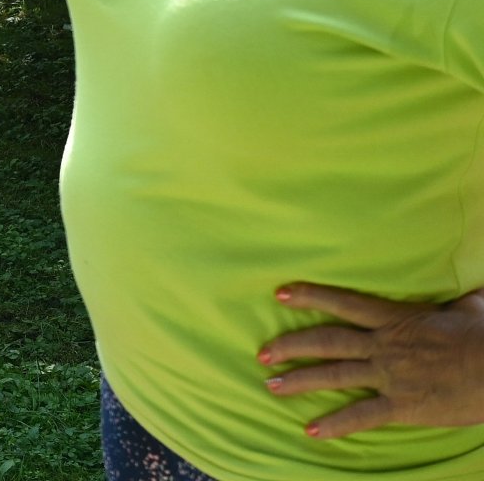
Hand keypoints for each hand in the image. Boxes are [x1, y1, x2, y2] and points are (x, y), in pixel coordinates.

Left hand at [260, 282, 483, 437]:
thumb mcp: (471, 308)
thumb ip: (460, 300)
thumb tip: (472, 292)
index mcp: (395, 319)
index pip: (343, 303)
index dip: (310, 296)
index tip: (280, 293)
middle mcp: (384, 346)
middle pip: (326, 342)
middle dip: (291, 346)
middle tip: (261, 353)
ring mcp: (390, 376)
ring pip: (334, 376)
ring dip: (299, 381)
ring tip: (270, 385)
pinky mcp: (402, 405)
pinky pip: (361, 415)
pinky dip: (335, 424)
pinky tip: (311, 431)